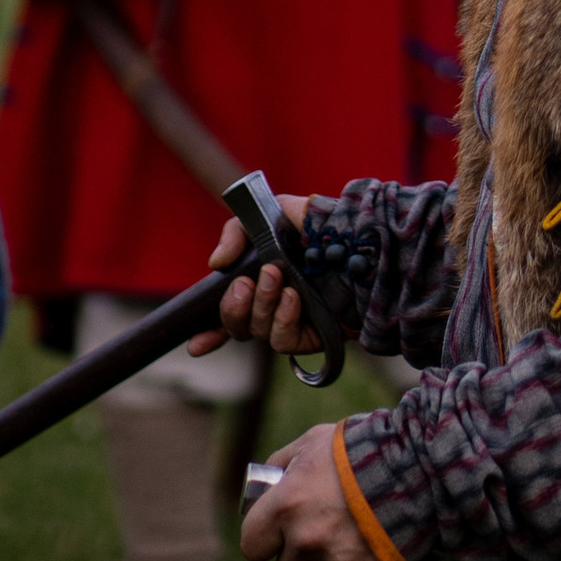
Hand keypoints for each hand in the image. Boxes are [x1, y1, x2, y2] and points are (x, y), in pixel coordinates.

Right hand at [186, 197, 318, 357]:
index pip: (227, 315)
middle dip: (233, 307)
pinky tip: (294, 298)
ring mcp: (293, 322)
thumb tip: (216, 264)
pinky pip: (284, 340)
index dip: (208, 334)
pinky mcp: (314, 336)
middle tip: (246, 283)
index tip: (195, 345)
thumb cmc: (320, 224)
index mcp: (259, 282)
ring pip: (257, 331)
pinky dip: (283, 319)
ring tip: (277, 278)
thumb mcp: (275, 215)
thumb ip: (238, 232)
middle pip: (236, 326)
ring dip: (262, 305)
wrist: (366, 238)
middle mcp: (273, 306)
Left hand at [240, 419, 390, 560]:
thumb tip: (262, 485)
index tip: (278, 532)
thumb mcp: (311, 442)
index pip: (252, 547)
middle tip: (321, 533)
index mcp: (285, 507)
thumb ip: (280, 465)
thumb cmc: (359, 447)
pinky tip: (376, 539)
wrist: (418, 459)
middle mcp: (307, 540)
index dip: (265, 539)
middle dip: (300, 558)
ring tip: (354, 532)